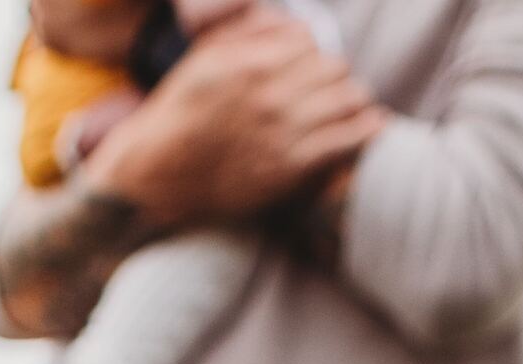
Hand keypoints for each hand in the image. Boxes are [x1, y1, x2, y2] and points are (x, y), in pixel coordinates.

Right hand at [85, 8, 382, 228]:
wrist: (150, 179)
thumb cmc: (175, 119)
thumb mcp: (203, 62)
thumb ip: (248, 36)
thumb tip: (294, 26)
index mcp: (250, 61)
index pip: (310, 43)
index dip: (312, 57)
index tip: (310, 74)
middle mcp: (268, 92)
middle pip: (333, 68)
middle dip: (334, 80)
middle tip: (332, 94)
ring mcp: (280, 130)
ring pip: (348, 98)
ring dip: (355, 102)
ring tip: (354, 109)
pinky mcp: (288, 168)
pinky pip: (347, 139)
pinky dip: (366, 130)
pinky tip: (372, 127)